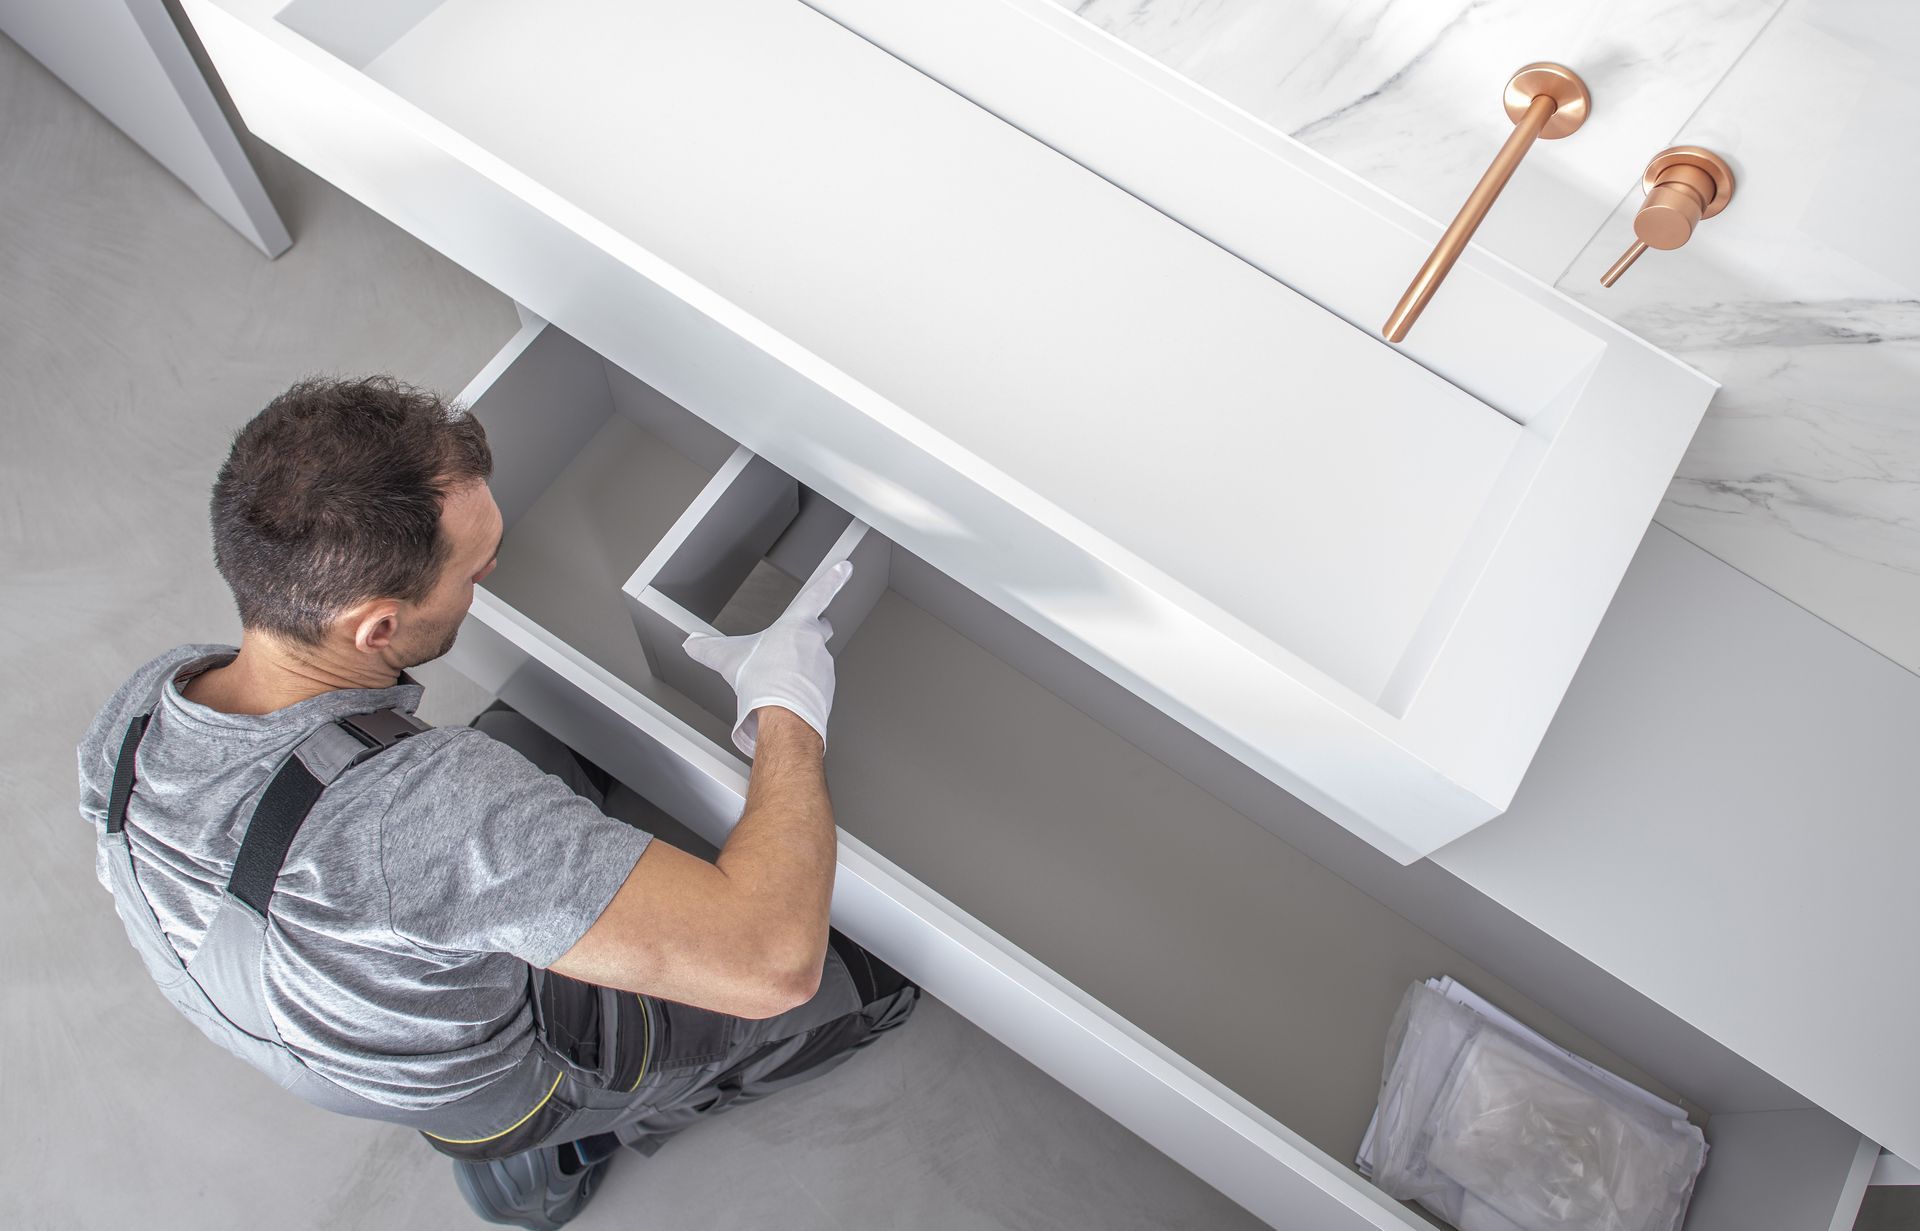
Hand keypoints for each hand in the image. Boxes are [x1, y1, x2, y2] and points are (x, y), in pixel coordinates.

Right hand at [684, 561, 850, 756]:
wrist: (782, 716)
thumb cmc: (762, 682)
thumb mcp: (727, 659)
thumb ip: (707, 648)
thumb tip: (692, 643)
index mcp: (796, 625)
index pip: (818, 594)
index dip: (832, 579)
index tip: (844, 568)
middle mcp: (815, 643)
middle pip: (821, 629)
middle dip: (811, 631)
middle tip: (793, 643)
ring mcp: (824, 667)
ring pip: (817, 660)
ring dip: (803, 666)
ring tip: (781, 679)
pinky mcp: (827, 690)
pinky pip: (817, 685)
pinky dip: (806, 688)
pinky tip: (789, 696)